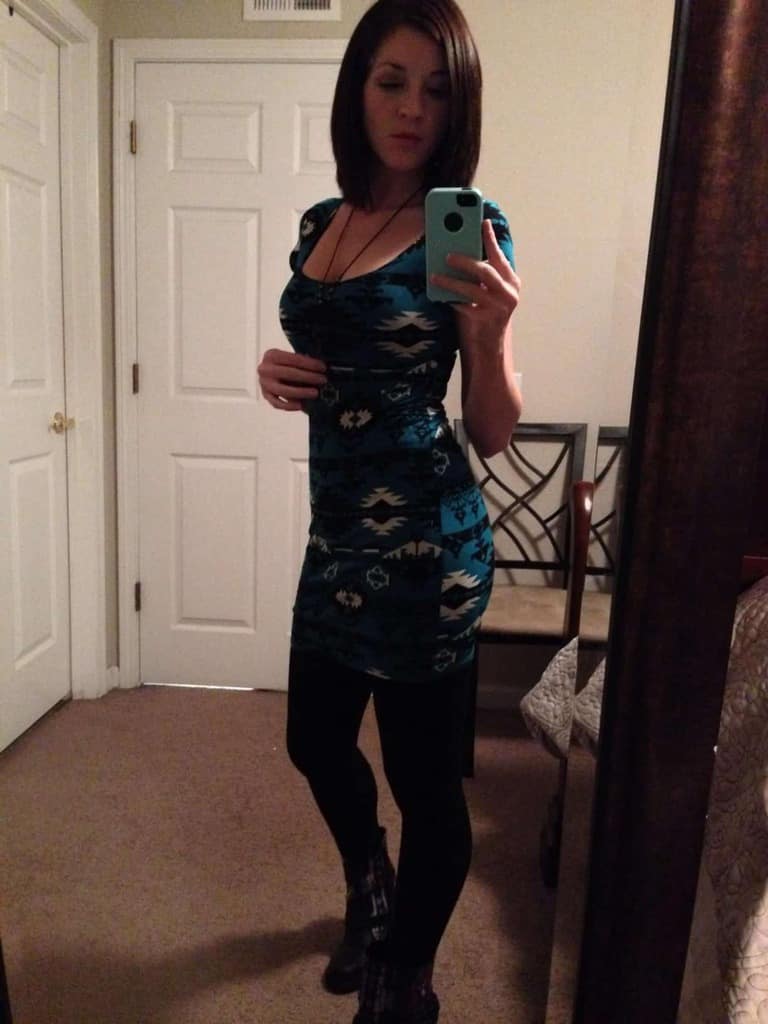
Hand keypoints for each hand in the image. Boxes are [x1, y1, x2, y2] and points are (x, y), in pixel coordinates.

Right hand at [257, 348, 326, 410]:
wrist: (269, 373)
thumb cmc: (285, 365)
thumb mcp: (290, 359)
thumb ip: (301, 363)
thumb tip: (320, 368)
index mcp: (271, 355)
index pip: (294, 359)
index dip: (310, 363)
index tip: (322, 368)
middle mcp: (265, 369)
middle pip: (289, 373)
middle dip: (309, 377)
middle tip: (322, 380)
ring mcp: (264, 383)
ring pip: (283, 390)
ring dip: (302, 392)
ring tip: (315, 393)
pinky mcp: (265, 396)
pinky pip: (277, 403)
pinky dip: (289, 406)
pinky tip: (301, 405)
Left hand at [429, 219, 520, 342]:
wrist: (488, 346)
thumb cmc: (483, 312)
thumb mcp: (485, 290)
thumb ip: (476, 275)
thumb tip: (454, 253)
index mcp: (511, 281)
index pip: (500, 256)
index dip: (491, 239)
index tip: (483, 222)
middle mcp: (509, 293)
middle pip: (486, 271)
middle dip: (465, 261)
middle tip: (447, 255)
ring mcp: (499, 308)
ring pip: (473, 289)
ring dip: (451, 281)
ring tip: (435, 276)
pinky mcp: (486, 320)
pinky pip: (465, 306)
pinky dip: (452, 300)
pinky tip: (441, 296)